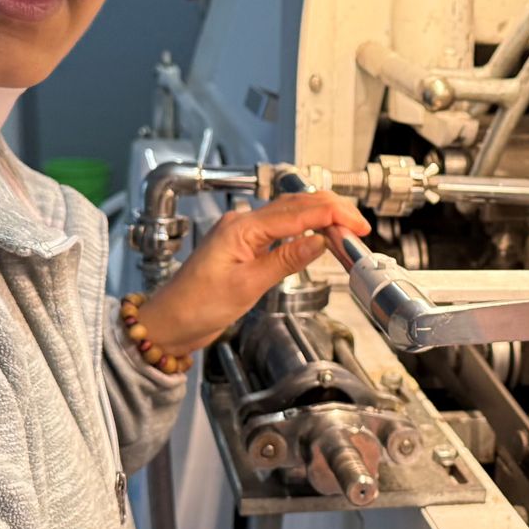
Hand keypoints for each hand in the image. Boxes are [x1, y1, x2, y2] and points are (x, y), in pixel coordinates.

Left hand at [133, 192, 370, 354]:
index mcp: (242, 228)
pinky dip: (304, 230)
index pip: (298, 212)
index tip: (357, 225)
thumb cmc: (195, 307)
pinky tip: (317, 237)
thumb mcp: (247, 286)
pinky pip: (281, 230)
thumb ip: (285, 260)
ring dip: (320, 218)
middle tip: (359, 227)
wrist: (168, 324)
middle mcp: (243, 224)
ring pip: (290, 214)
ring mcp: (243, 235)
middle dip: (332, 211)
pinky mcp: (244, 248)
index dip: (333, 216)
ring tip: (346, 231)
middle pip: (296, 205)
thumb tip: (319, 241)